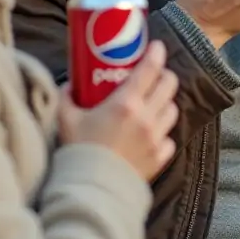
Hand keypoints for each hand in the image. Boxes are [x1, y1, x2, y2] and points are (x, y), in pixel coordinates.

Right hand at [58, 41, 179, 181]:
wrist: (90, 191)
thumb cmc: (78, 152)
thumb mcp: (66, 120)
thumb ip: (67, 98)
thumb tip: (69, 85)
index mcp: (125, 103)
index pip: (150, 69)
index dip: (156, 53)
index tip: (156, 47)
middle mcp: (146, 117)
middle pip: (169, 85)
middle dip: (164, 76)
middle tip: (154, 75)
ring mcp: (155, 138)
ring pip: (172, 109)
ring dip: (165, 103)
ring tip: (154, 103)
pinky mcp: (159, 158)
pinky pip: (170, 139)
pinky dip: (164, 134)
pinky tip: (153, 134)